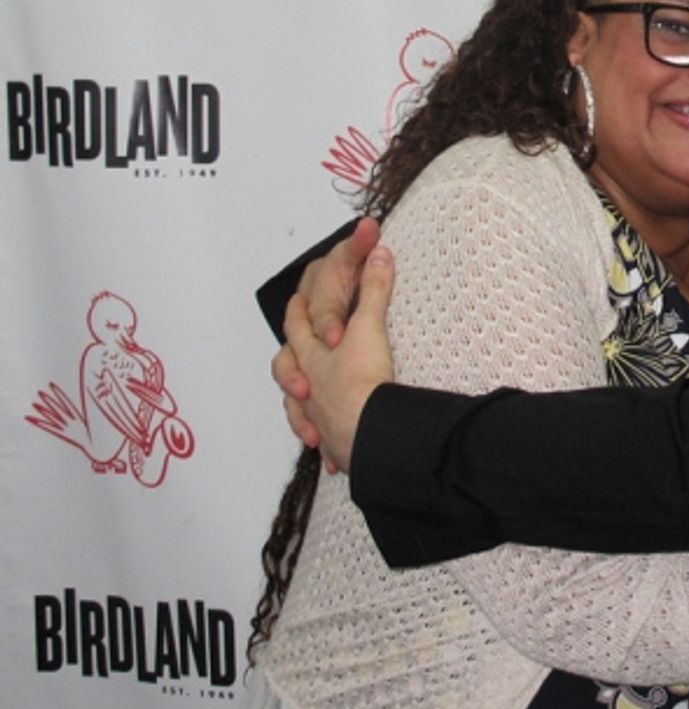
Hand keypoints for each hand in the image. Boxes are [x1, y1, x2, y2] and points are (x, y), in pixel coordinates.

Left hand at [271, 218, 380, 456]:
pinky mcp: (335, 443)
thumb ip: (374, 288)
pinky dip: (327, 446)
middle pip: (290, 370)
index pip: (298, 326)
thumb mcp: (370, 325)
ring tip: (308, 413)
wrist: (368, 429)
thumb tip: (379, 253)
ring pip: (300, 411)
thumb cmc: (362, 377)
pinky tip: (329, 455)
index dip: (298, 312)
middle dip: (290, 365)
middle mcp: (309, 385)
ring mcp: (318, 416)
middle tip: (293, 361)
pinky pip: (326, 444)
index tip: (296, 303)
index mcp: (312, 354)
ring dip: (302, 413)